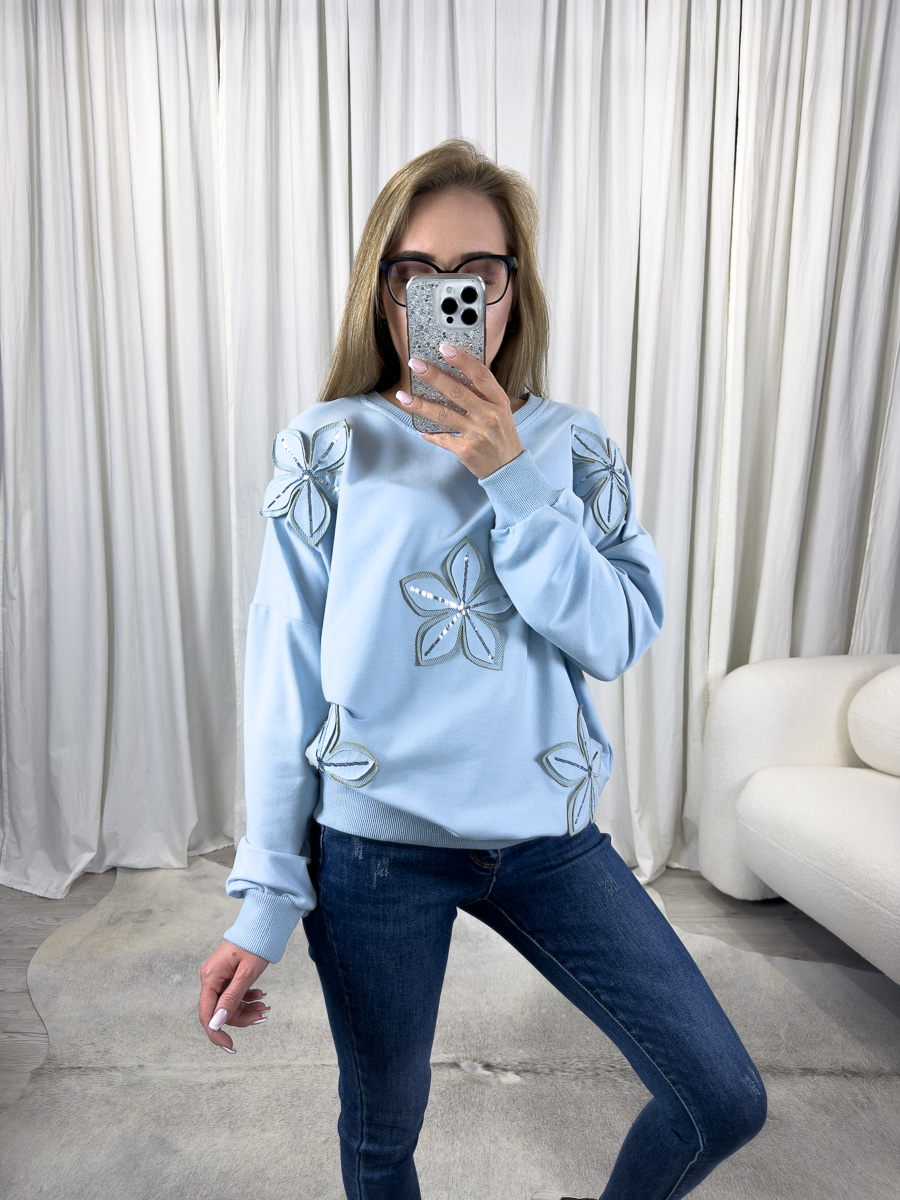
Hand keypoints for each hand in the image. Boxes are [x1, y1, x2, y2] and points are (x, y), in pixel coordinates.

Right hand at [199, 939, 270, 1053]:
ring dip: (246, 1009)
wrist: (262, 923)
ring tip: (264, 1005)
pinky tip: (260, 995)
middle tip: (262, 1015)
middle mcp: (210, 978)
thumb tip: (216, 1024)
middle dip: (240, 1017)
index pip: (207, 1014)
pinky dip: (246, 998)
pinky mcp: (226, 975)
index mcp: (210, 977)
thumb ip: (231, 999)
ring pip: (228, 1004)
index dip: (217, 1033)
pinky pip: (233, 994)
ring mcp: (218, 976)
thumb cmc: (255, 944)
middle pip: (219, 1010)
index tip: (231, 1047)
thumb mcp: (246, 974)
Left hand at [400, 343, 524, 479]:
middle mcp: (489, 416)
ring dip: (420, 404)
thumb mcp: (501, 410)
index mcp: (499, 401)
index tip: (444, 348)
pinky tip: (418, 427)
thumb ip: (484, 394)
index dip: (462, 360)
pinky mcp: (466, 450)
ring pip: (443, 414)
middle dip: (433, 376)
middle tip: (414, 364)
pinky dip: (429, 433)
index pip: (480, 375)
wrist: (509, 468)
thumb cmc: (502, 435)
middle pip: (457, 391)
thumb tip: (456, 373)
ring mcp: (477, 433)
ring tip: (402, 395)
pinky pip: (442, 438)